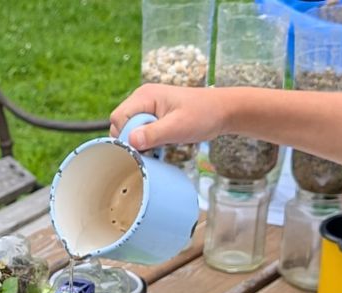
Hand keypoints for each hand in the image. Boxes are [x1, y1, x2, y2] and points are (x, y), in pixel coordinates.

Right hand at [109, 83, 230, 150]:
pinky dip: (147, 141)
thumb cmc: (204, 115)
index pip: (118, 118)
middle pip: (121, 125)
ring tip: (159, 144)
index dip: (125, 135)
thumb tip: (130, 141)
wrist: (223, 111)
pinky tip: (160, 144)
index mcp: (145, 96)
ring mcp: (147, 107)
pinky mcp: (153, 116)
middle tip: (153, 146)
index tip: (142, 145)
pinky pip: (140, 131)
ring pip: (130, 130)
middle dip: (132, 140)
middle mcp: (142, 99)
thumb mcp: (178, 127)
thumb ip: (153, 133)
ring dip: (140, 142)